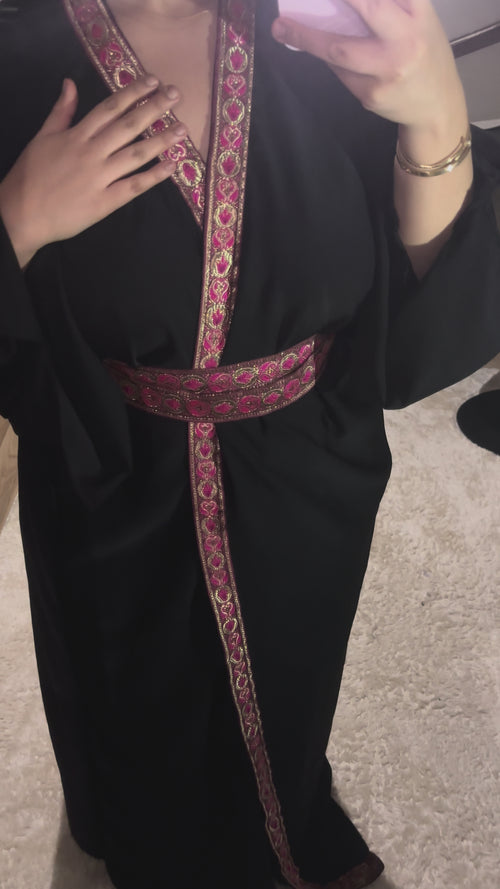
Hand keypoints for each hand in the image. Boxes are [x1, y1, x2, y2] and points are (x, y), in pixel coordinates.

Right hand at [0, 76, 185, 267]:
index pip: (110, 108)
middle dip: (154, 109)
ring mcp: (99, 178)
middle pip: (128, 126)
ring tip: (182, 129)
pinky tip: (172, 166)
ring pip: (135, 154)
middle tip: (176, 95)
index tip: (153, 81)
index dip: (133, 92)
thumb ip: (61, 111)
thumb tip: (70, 83)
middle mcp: (91, 153)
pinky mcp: (104, 202)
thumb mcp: (42, 137)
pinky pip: (133, 187)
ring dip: (161, 140)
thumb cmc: (30, 176)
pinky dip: (153, 177)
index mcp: (77, 135)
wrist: (21, 214)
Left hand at [272, 0, 466, 131]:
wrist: (437, 106)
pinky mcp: (372, 96)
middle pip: (367, 11)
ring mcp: (388, 71)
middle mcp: (406, 40)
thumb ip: (391, 4)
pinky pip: (342, 73)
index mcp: (418, 14)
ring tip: (282, 29)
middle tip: (291, 10)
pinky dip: (331, 61)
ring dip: (306, 38)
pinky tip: (327, 56)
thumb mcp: (418, 19)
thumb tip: (343, 2)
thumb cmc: (423, 51)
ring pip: (340, 51)